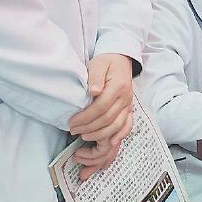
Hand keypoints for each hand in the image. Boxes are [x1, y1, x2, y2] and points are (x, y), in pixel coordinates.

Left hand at [70, 54, 133, 180]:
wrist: (121, 59)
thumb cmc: (106, 62)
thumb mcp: (98, 64)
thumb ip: (95, 77)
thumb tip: (93, 92)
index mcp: (118, 86)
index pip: (101, 107)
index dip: (85, 117)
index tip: (71, 122)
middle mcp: (126, 98)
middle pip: (107, 119)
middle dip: (88, 128)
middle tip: (73, 131)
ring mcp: (129, 105)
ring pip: (117, 126)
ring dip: (100, 135)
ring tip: (84, 137)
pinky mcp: (129, 110)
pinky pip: (128, 126)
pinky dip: (120, 136)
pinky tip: (110, 143)